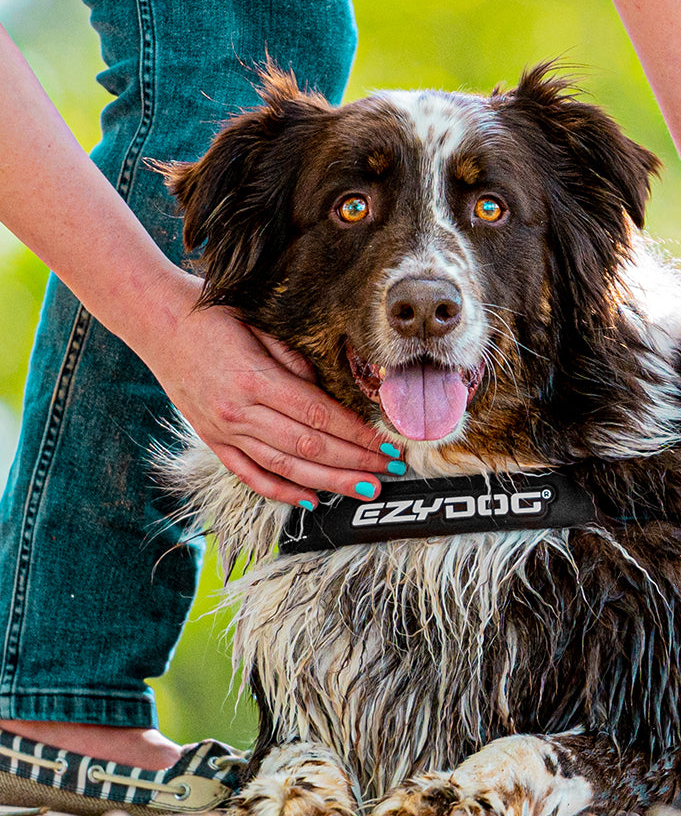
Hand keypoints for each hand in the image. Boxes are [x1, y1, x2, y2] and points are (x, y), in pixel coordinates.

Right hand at [136, 273, 391, 506]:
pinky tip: (311, 499)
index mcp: (254, 379)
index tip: (387, 443)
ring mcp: (223, 431)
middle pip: (308, 447)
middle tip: (389, 470)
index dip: (357, 434)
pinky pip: (250, 475)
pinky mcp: (212, 440)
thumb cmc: (213, 316)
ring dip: (330, 481)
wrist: (156, 320)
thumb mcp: (260, 326)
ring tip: (365, 488)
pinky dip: (281, 491)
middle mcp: (238, 411)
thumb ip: (296, 361)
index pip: (319, 416)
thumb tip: (330, 393)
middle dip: (355, 461)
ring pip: (285, 467)